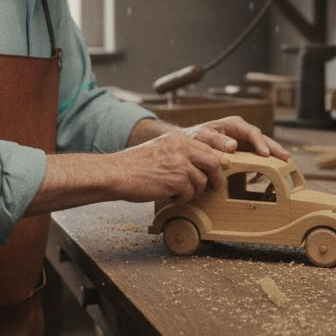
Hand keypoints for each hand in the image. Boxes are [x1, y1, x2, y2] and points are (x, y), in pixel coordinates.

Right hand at [108, 131, 228, 202]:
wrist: (117, 173)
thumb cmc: (137, 164)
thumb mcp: (163, 150)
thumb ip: (186, 153)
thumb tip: (216, 161)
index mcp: (179, 138)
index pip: (211, 148)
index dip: (218, 161)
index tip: (217, 171)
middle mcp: (182, 147)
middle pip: (215, 163)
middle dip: (215, 178)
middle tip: (210, 186)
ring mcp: (180, 163)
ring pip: (202, 181)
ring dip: (192, 190)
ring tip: (177, 190)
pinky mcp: (176, 180)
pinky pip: (190, 193)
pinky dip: (181, 198)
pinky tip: (168, 195)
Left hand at [182, 116, 290, 160]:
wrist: (187, 144)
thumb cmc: (194, 138)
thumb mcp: (202, 137)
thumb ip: (216, 141)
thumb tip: (233, 146)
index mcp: (234, 124)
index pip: (252, 132)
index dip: (260, 143)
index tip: (265, 154)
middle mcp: (242, 132)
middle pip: (262, 139)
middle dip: (274, 148)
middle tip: (286, 158)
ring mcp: (244, 142)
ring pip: (262, 147)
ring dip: (273, 155)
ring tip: (286, 164)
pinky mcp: (243, 153)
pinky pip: (256, 157)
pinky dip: (265, 162)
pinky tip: (273, 170)